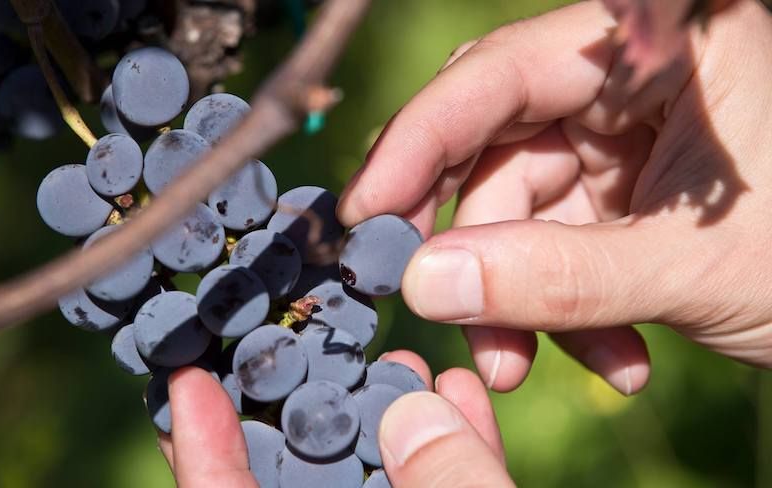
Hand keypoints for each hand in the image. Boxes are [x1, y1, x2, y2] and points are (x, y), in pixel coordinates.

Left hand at [158, 351, 512, 487]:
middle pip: (298, 477)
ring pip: (377, 479)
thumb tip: (411, 415)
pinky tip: (459, 390)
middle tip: (288, 338)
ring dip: (385, 418)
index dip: (202, 452)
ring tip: (399, 357)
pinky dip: (451, 450)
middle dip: (303, 409)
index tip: (185, 383)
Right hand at [338, 0, 771, 395]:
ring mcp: (623, 145)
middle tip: (450, 321)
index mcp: (656, 51)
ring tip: (534, 370)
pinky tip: (616, 361)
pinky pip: (558, 247)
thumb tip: (421, 284)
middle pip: (497, 154)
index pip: (499, 77)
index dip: (418, 146)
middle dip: (477, 252)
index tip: (365, 218)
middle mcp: (627, 87)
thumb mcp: (691, 272)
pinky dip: (568, 310)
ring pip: (520, 215)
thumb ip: (554, 278)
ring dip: (522, 301)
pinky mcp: (623, 198)